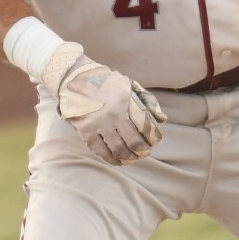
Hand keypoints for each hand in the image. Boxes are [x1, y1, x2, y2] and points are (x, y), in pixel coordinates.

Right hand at [40, 42, 166, 164]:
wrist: (74, 79)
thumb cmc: (105, 82)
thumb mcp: (128, 85)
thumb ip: (147, 101)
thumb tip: (164, 120)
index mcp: (125, 101)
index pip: (145, 126)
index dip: (153, 137)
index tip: (155, 141)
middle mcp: (112, 114)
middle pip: (133, 142)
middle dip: (142, 151)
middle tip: (146, 153)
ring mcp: (98, 124)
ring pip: (118, 149)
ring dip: (129, 158)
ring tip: (134, 158)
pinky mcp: (86, 131)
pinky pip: (101, 151)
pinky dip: (111, 159)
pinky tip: (118, 160)